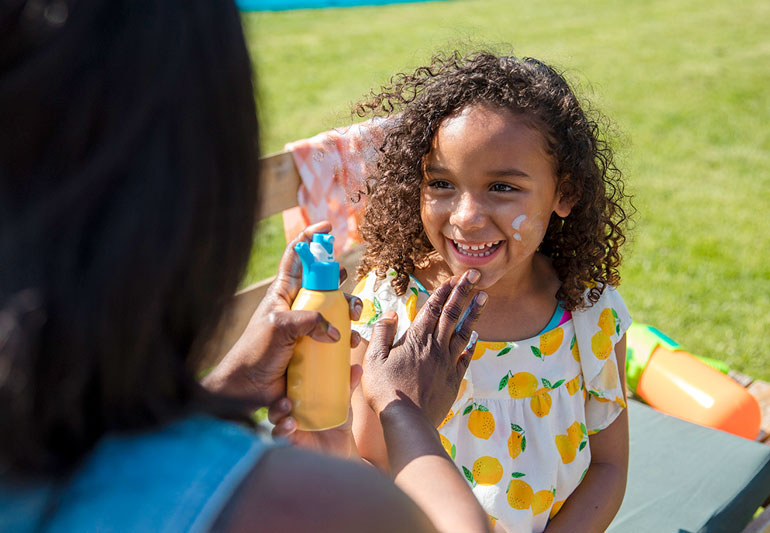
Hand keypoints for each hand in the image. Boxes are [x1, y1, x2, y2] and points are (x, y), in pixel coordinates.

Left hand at [202, 222, 362, 407]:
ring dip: (349, 314)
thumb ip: (308, 321)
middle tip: (348, 292)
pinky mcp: (314, 349)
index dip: (311, 239)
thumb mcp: (279, 327)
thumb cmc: (255, 352)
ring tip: (354, 325)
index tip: (328, 227)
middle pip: (325, 283)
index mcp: (283, 292)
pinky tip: (352, 348)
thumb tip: (335, 332)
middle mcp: (297, 306)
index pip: (297, 257)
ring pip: (335, 311)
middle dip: (341, 282)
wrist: (248, 389)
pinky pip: (336, 340)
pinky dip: (347, 341)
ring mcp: (306, 328)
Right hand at [267, 364, 363, 457]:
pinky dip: (282, 430)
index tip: (287, 367)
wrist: (340, 447)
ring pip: (274, 415)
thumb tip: (357, 368)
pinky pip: (279, 434)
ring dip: (278, 411)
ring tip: (288, 410)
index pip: (286, 381)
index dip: (283, 374)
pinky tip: (290, 426)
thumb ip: (347, 386)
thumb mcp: (342, 402)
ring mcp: (286, 423)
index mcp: (298, 394)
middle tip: (287, 397)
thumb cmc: (336, 419)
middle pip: (275, 396)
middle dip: (278, 394)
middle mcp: (289, 407)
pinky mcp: (288, 439)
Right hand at [362, 269, 486, 426]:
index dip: (444, 291)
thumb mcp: (374, 359)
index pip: (433, 308)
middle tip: (474, 275)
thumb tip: (391, 314)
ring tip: (484, 296)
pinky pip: (466, 357)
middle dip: (463, 292)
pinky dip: (471, 344)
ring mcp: (447, 363)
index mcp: (416, 339)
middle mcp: (436, 347)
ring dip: (474, 312)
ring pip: (464, 332)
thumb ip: (382, 333)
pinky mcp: (454, 379)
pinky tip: (476, 336)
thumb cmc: (386, 390)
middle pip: (452, 314)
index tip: (454, 277)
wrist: (408, 420)